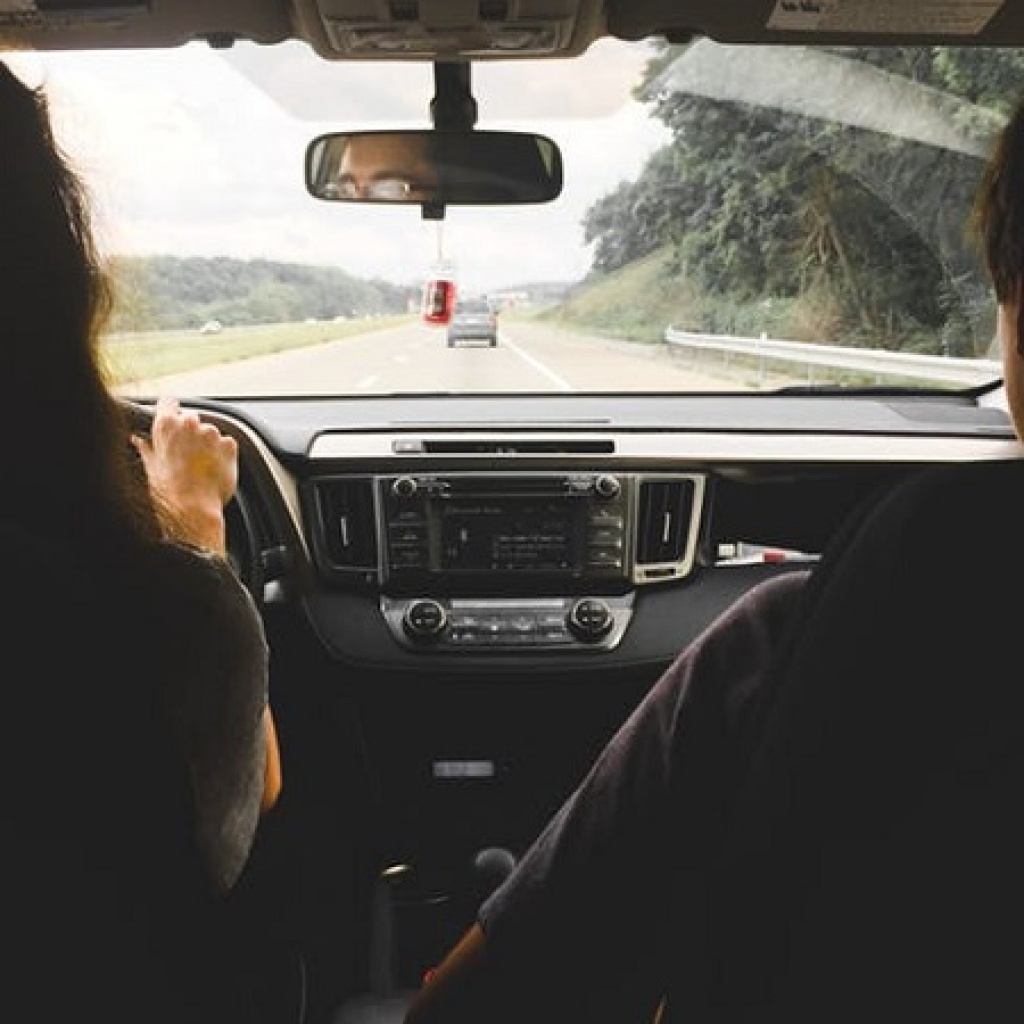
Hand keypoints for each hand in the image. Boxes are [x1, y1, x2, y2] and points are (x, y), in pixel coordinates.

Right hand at [131, 396, 237, 553]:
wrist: (193, 507)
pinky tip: (212, 468)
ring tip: (200, 466)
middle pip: (191, 418)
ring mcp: (211, 433)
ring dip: (207, 443)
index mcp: (167, 425)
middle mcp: (190, 423)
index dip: (170, 409)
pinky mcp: (229, 444)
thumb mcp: (150, 467)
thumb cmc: (169, 490)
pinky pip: (226, 443)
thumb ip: (147, 448)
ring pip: (210, 432)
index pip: (168, 403)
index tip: (173, 415)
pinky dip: (222, 452)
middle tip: (186, 454)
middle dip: (190, 432)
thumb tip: (138, 441)